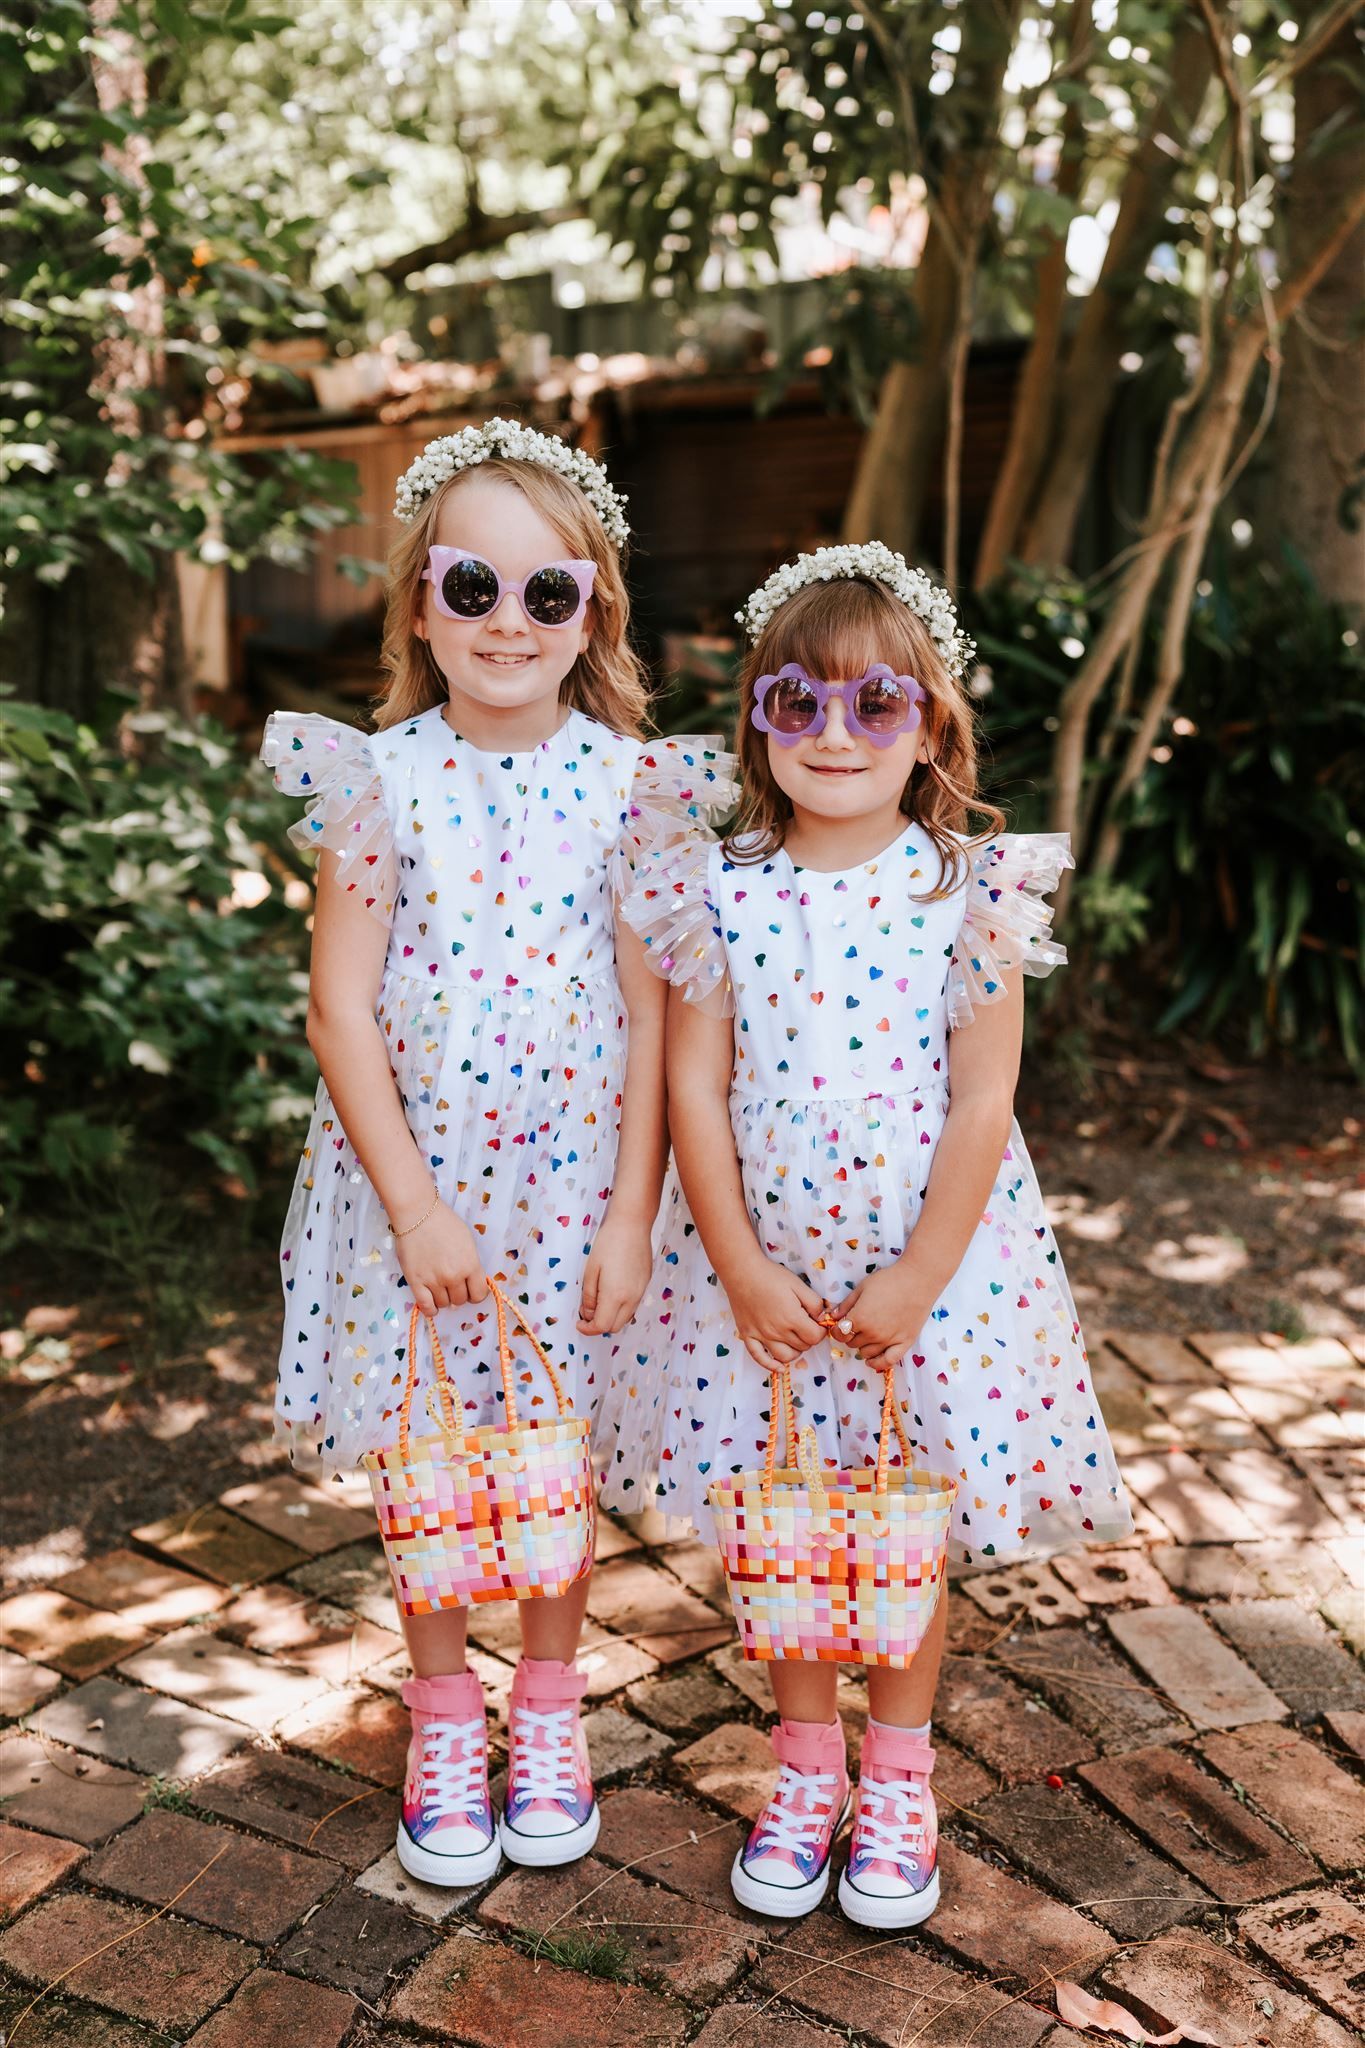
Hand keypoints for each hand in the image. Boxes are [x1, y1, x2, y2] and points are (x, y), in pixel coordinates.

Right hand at [396, 1201, 488, 1315]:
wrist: (418, 1214)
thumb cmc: (444, 1223)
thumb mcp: (467, 1241)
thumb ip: (471, 1263)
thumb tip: (471, 1280)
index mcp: (470, 1264)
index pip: (479, 1294)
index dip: (476, 1293)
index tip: (471, 1290)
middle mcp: (454, 1276)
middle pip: (460, 1300)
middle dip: (459, 1294)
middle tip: (453, 1284)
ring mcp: (434, 1280)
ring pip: (444, 1304)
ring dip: (444, 1298)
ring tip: (440, 1288)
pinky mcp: (416, 1282)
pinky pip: (426, 1306)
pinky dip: (430, 1310)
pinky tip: (432, 1306)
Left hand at [578, 1209, 653, 1334]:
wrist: (632, 1224)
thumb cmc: (608, 1243)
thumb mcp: (590, 1270)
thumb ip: (588, 1296)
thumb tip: (588, 1314)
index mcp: (615, 1295)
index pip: (602, 1326)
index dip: (588, 1329)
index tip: (579, 1323)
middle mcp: (631, 1298)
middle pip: (615, 1326)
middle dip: (599, 1325)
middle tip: (587, 1314)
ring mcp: (641, 1291)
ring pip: (625, 1317)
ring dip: (611, 1317)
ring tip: (598, 1302)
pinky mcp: (645, 1284)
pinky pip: (633, 1305)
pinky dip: (621, 1307)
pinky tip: (611, 1292)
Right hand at [723, 1252, 828, 1372]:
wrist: (742, 1272)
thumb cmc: (771, 1276)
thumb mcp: (798, 1284)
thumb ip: (815, 1303)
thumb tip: (823, 1318)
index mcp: (792, 1318)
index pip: (815, 1337)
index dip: (820, 1331)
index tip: (818, 1323)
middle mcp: (777, 1331)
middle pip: (802, 1347)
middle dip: (808, 1337)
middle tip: (805, 1324)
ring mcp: (761, 1336)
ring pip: (785, 1356)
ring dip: (795, 1351)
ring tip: (795, 1339)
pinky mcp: (748, 1336)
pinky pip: (759, 1358)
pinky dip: (770, 1366)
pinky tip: (779, 1368)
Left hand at [835, 1262, 935, 1373]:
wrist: (917, 1281)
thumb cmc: (889, 1280)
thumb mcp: (862, 1288)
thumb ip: (846, 1304)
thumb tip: (832, 1316)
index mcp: (860, 1318)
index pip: (839, 1333)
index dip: (836, 1329)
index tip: (840, 1324)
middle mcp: (872, 1333)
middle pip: (852, 1343)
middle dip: (850, 1335)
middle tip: (856, 1325)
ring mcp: (889, 1340)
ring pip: (866, 1353)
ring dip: (862, 1346)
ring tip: (867, 1335)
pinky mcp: (904, 1343)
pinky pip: (887, 1361)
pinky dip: (877, 1363)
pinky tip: (872, 1359)